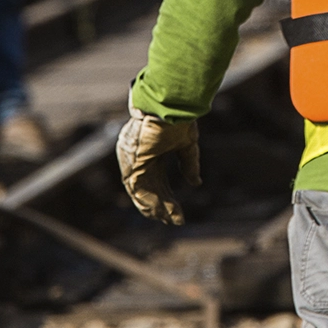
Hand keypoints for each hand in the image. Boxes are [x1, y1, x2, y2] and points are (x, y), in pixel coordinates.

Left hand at [117, 106, 200, 224]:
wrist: (168, 107)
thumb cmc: (177, 118)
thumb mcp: (186, 145)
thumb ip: (188, 164)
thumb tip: (195, 183)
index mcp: (150, 150)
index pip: (157, 179)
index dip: (167, 196)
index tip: (178, 212)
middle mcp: (138, 157)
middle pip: (149, 187)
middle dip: (161, 205)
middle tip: (172, 220)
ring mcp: (133, 160)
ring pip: (141, 190)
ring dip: (154, 207)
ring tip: (167, 220)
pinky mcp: (131, 162)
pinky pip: (137, 188)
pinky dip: (147, 201)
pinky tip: (158, 213)